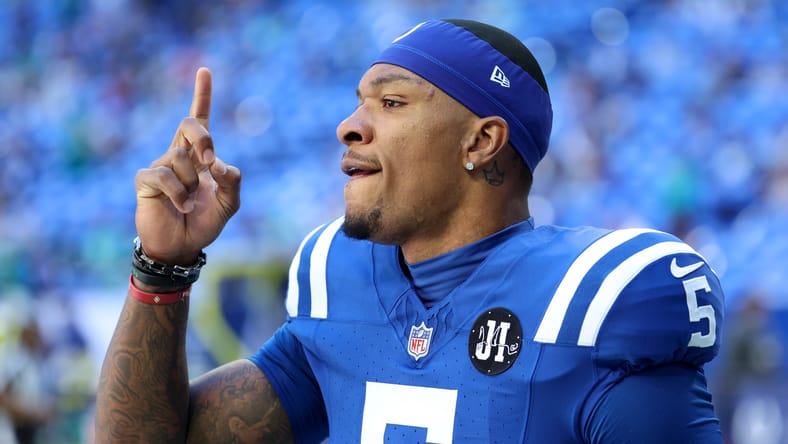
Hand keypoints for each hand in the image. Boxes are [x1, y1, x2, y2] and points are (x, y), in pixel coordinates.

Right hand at [134, 67, 240, 264]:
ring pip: (179, 156)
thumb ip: (232, 181)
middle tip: (210, 161)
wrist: (182, 247)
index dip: (202, 94)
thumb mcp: (229, 203)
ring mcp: (160, 165)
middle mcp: (179, 154)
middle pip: (189, 124)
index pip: (200, 119)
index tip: (204, 70)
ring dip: (191, 183)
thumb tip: (219, 163)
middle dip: (203, 137)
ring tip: (188, 202)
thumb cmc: (204, 222)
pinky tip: (179, 207)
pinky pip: (164, 176)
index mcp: (199, 155)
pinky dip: (178, 194)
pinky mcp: (145, 180)